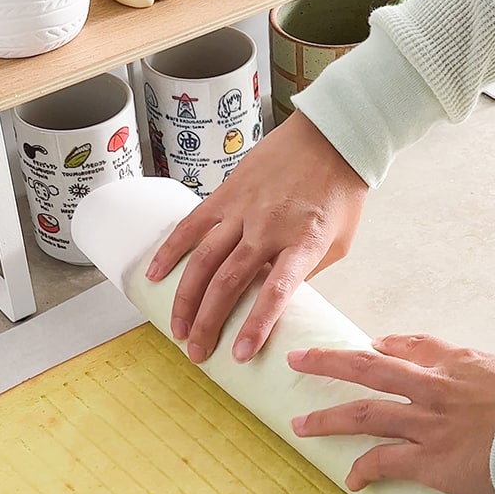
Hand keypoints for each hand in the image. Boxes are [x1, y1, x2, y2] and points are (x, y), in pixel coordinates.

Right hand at [146, 113, 368, 364]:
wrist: (330, 139)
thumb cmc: (340, 195)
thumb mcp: (339, 243)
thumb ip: (307, 271)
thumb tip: (275, 297)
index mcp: (303, 244)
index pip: (276, 292)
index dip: (257, 325)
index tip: (240, 354)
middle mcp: (268, 228)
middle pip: (229, 282)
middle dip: (210, 323)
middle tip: (198, 353)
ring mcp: (242, 210)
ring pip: (203, 260)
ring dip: (186, 299)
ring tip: (178, 329)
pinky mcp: (225, 194)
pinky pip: (190, 225)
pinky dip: (170, 251)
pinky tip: (154, 276)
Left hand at [288, 334, 494, 493]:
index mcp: (462, 363)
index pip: (415, 347)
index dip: (388, 347)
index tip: (373, 346)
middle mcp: (436, 387)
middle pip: (369, 368)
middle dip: (329, 363)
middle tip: (299, 359)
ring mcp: (429, 423)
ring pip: (363, 414)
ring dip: (327, 419)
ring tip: (299, 425)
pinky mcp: (431, 461)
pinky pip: (384, 463)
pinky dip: (363, 471)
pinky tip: (351, 480)